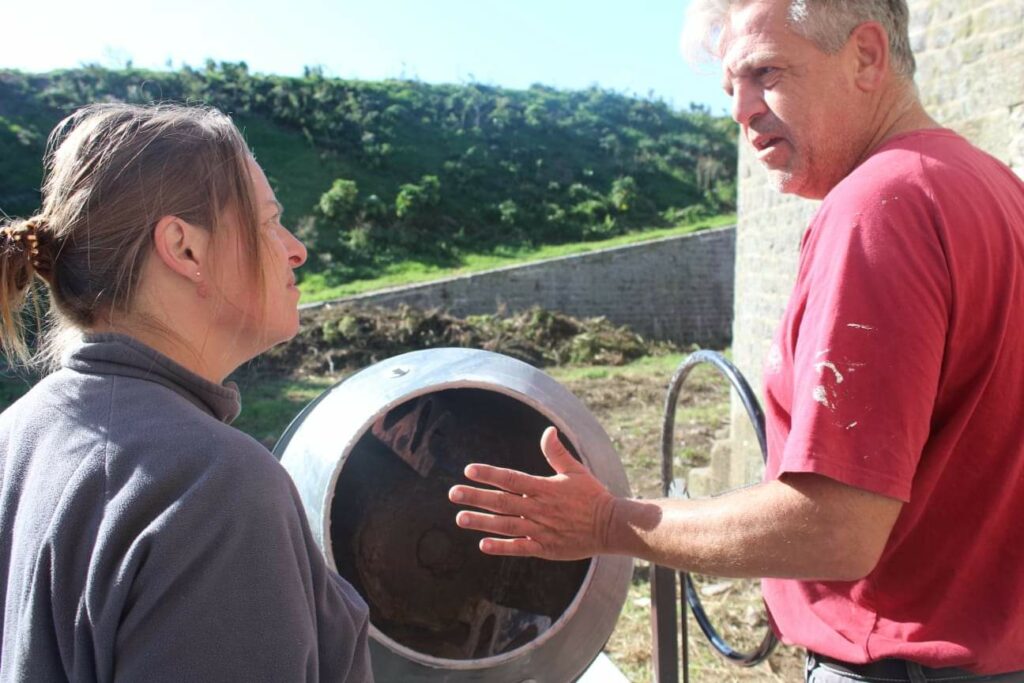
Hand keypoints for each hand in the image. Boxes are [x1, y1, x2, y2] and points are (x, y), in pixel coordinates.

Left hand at [448, 426, 619, 560]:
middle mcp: (539, 508)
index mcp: (545, 487)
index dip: (489, 474)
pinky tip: (483, 544)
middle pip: (502, 502)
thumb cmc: (592, 496)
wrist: (611, 526)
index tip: (469, 470)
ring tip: (460, 518)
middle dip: (476, 497)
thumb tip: (548, 430)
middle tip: (453, 493)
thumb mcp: (575, 470)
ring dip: (482, 522)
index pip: (511, 479)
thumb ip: (557, 452)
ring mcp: (541, 529)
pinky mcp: (545, 547)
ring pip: (506, 525)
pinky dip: (502, 547)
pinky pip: (520, 548)